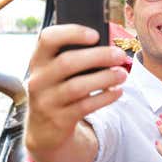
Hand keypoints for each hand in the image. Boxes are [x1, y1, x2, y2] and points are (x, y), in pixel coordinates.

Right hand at [24, 24, 127, 154]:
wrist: (44, 129)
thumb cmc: (59, 89)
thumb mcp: (56, 72)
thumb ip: (74, 57)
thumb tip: (106, 48)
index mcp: (38, 60)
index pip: (48, 38)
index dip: (72, 33)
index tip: (96, 35)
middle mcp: (38, 79)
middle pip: (67, 62)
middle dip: (98, 56)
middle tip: (119, 55)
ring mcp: (47, 101)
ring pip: (77, 86)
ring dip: (104, 78)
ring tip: (122, 74)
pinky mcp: (59, 119)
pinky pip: (85, 106)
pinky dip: (104, 97)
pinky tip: (117, 91)